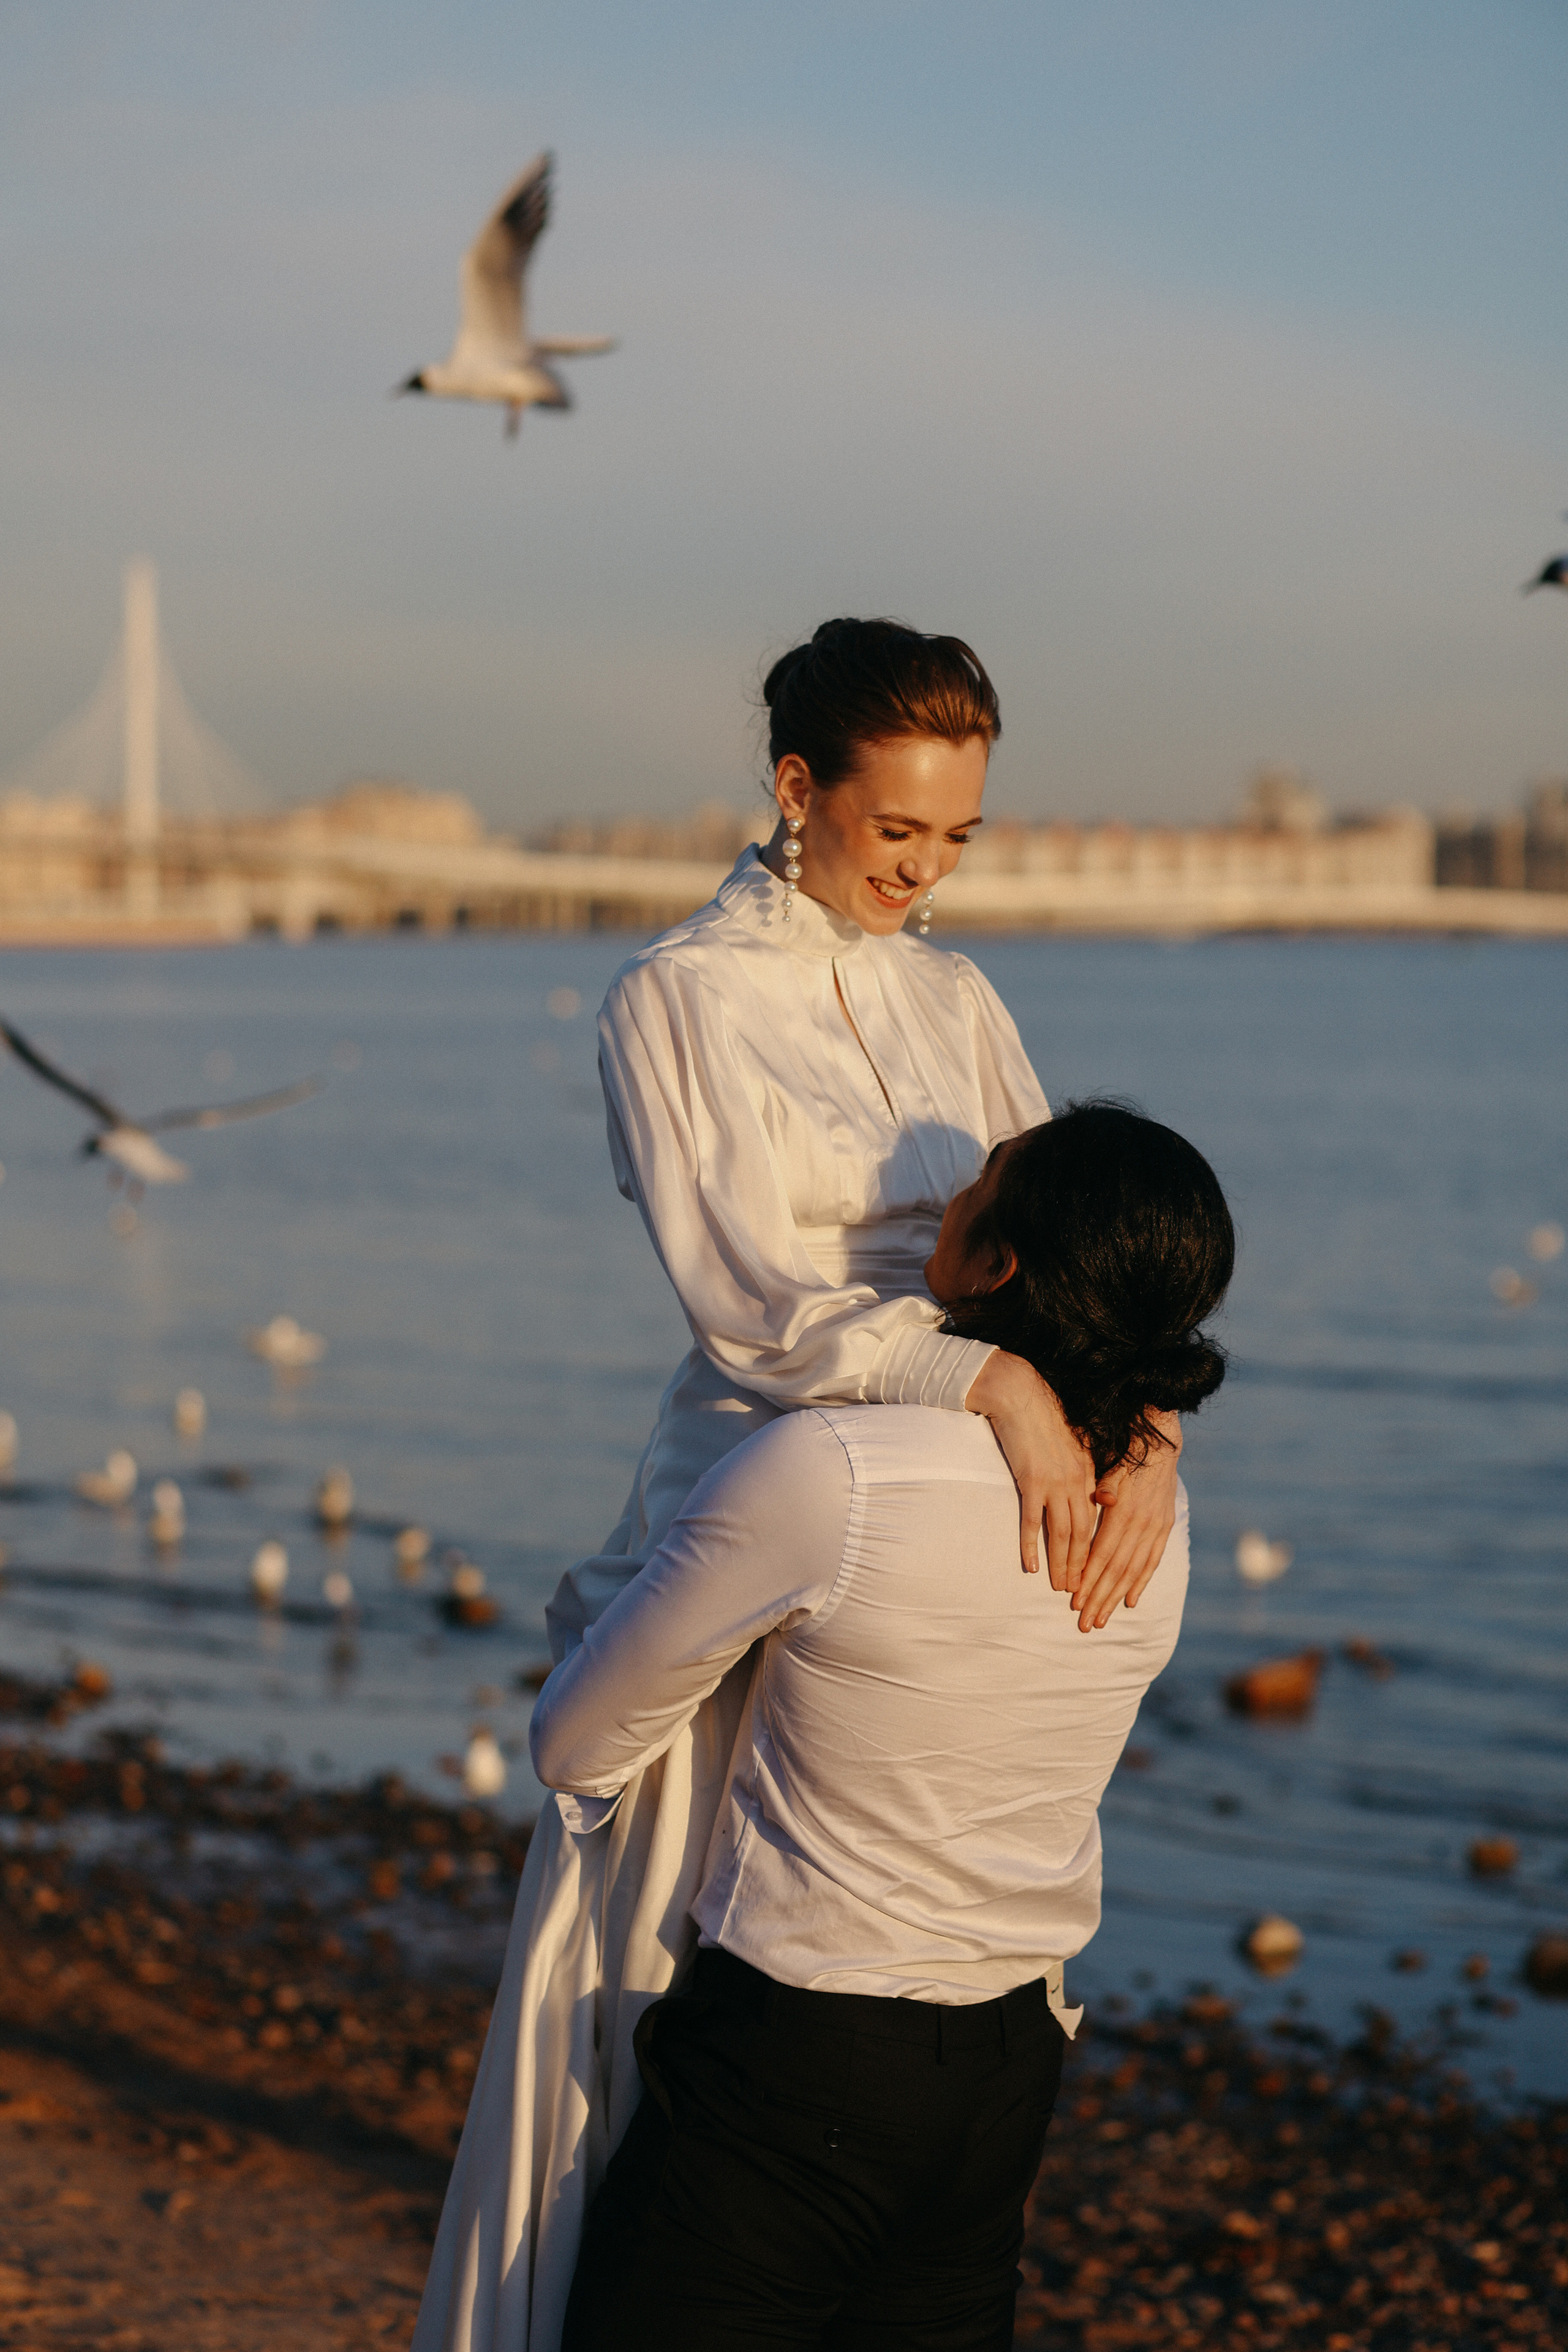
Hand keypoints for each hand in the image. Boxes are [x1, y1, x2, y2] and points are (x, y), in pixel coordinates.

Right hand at [965, 1351, 1095, 1580]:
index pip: (1097, 1521)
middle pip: (1083, 1534)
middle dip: (1083, 1566)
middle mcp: (1077, 1481)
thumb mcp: (1073, 1443)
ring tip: (1061, 1587)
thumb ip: (1086, 1469)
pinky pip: (1032, 1521)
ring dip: (1062, 1564)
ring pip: (1062, 1533)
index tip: (1096, 1572)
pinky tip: (1030, 1566)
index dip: (1097, 1549)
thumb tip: (1100, 1496)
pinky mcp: (1030, 1480)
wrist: (1019, 1392)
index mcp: (1089, 1472)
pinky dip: (1032, 1546)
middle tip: (1081, 1593)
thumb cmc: (1044, 1415)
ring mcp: (1054, 1482)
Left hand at [1068, 1411, 1181, 1631]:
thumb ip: (1105, 1485)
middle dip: (1099, 1598)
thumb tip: (1101, 1498)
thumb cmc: (1123, 1456)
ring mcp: (1155, 1529)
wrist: (1158, 1445)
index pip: (1102, 1555)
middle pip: (1117, 1570)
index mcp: (1123, 1512)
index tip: (1075, 1601)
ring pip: (1134, 1571)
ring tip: (1103, 1619)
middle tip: (1085, 1623)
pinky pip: (1152, 1561)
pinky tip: (1130, 1601)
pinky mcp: (1164, 1528)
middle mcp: (1141, 1525)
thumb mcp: (1111, 1466)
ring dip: (1116, 1597)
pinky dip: (1141, 1583)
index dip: (1089, 1579)